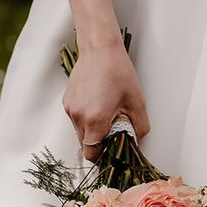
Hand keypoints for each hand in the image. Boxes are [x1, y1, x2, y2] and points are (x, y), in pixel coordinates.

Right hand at [62, 38, 150, 161]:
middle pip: (85, 144)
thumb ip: (139, 128)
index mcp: (95, 119)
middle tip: (113, 132)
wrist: (100, 49)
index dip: (102, 157)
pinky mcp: (67, 101)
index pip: (92, 153)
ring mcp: (70, 109)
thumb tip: (136, 144)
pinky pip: (76, 119)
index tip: (112, 152)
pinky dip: (86, 119)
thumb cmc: (118, 71)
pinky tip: (97, 104)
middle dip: (99, 143)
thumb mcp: (137, 102)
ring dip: (92, 131)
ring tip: (106, 114)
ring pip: (80, 132)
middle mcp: (78, 116)